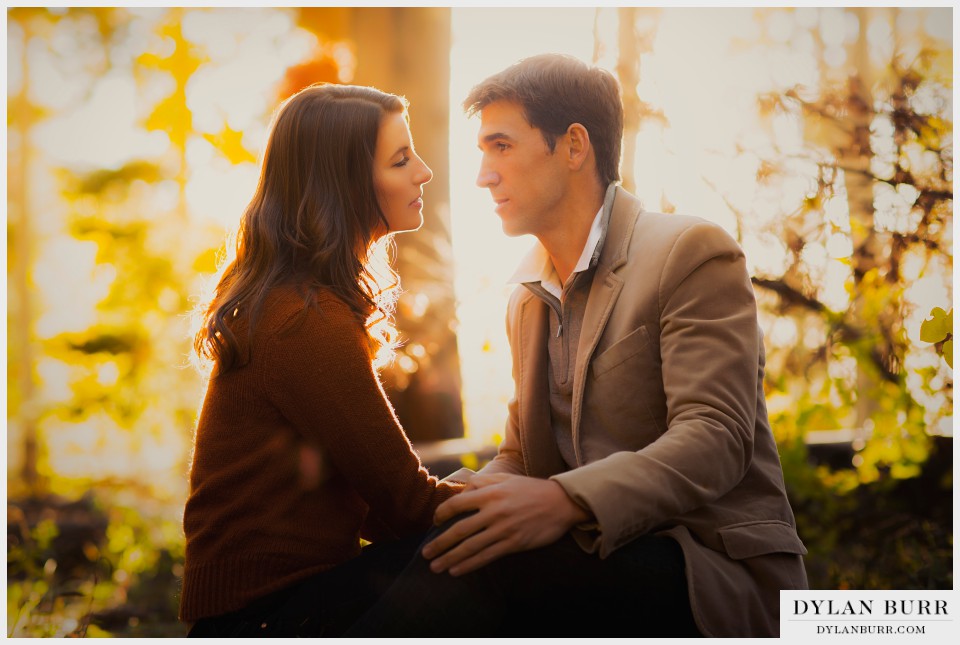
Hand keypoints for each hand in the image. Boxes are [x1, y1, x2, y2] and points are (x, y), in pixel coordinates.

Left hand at [421, 473, 590, 575]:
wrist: (561, 502)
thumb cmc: (531, 490)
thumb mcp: (506, 479)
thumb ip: (483, 483)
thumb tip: (462, 490)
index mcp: (490, 493)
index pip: (456, 504)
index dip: (441, 514)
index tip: (434, 523)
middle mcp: (494, 511)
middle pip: (459, 530)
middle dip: (439, 543)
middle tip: (426, 553)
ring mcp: (504, 528)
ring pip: (470, 547)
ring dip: (450, 558)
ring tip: (435, 567)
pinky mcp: (514, 543)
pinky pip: (487, 556)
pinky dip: (470, 565)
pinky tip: (457, 571)